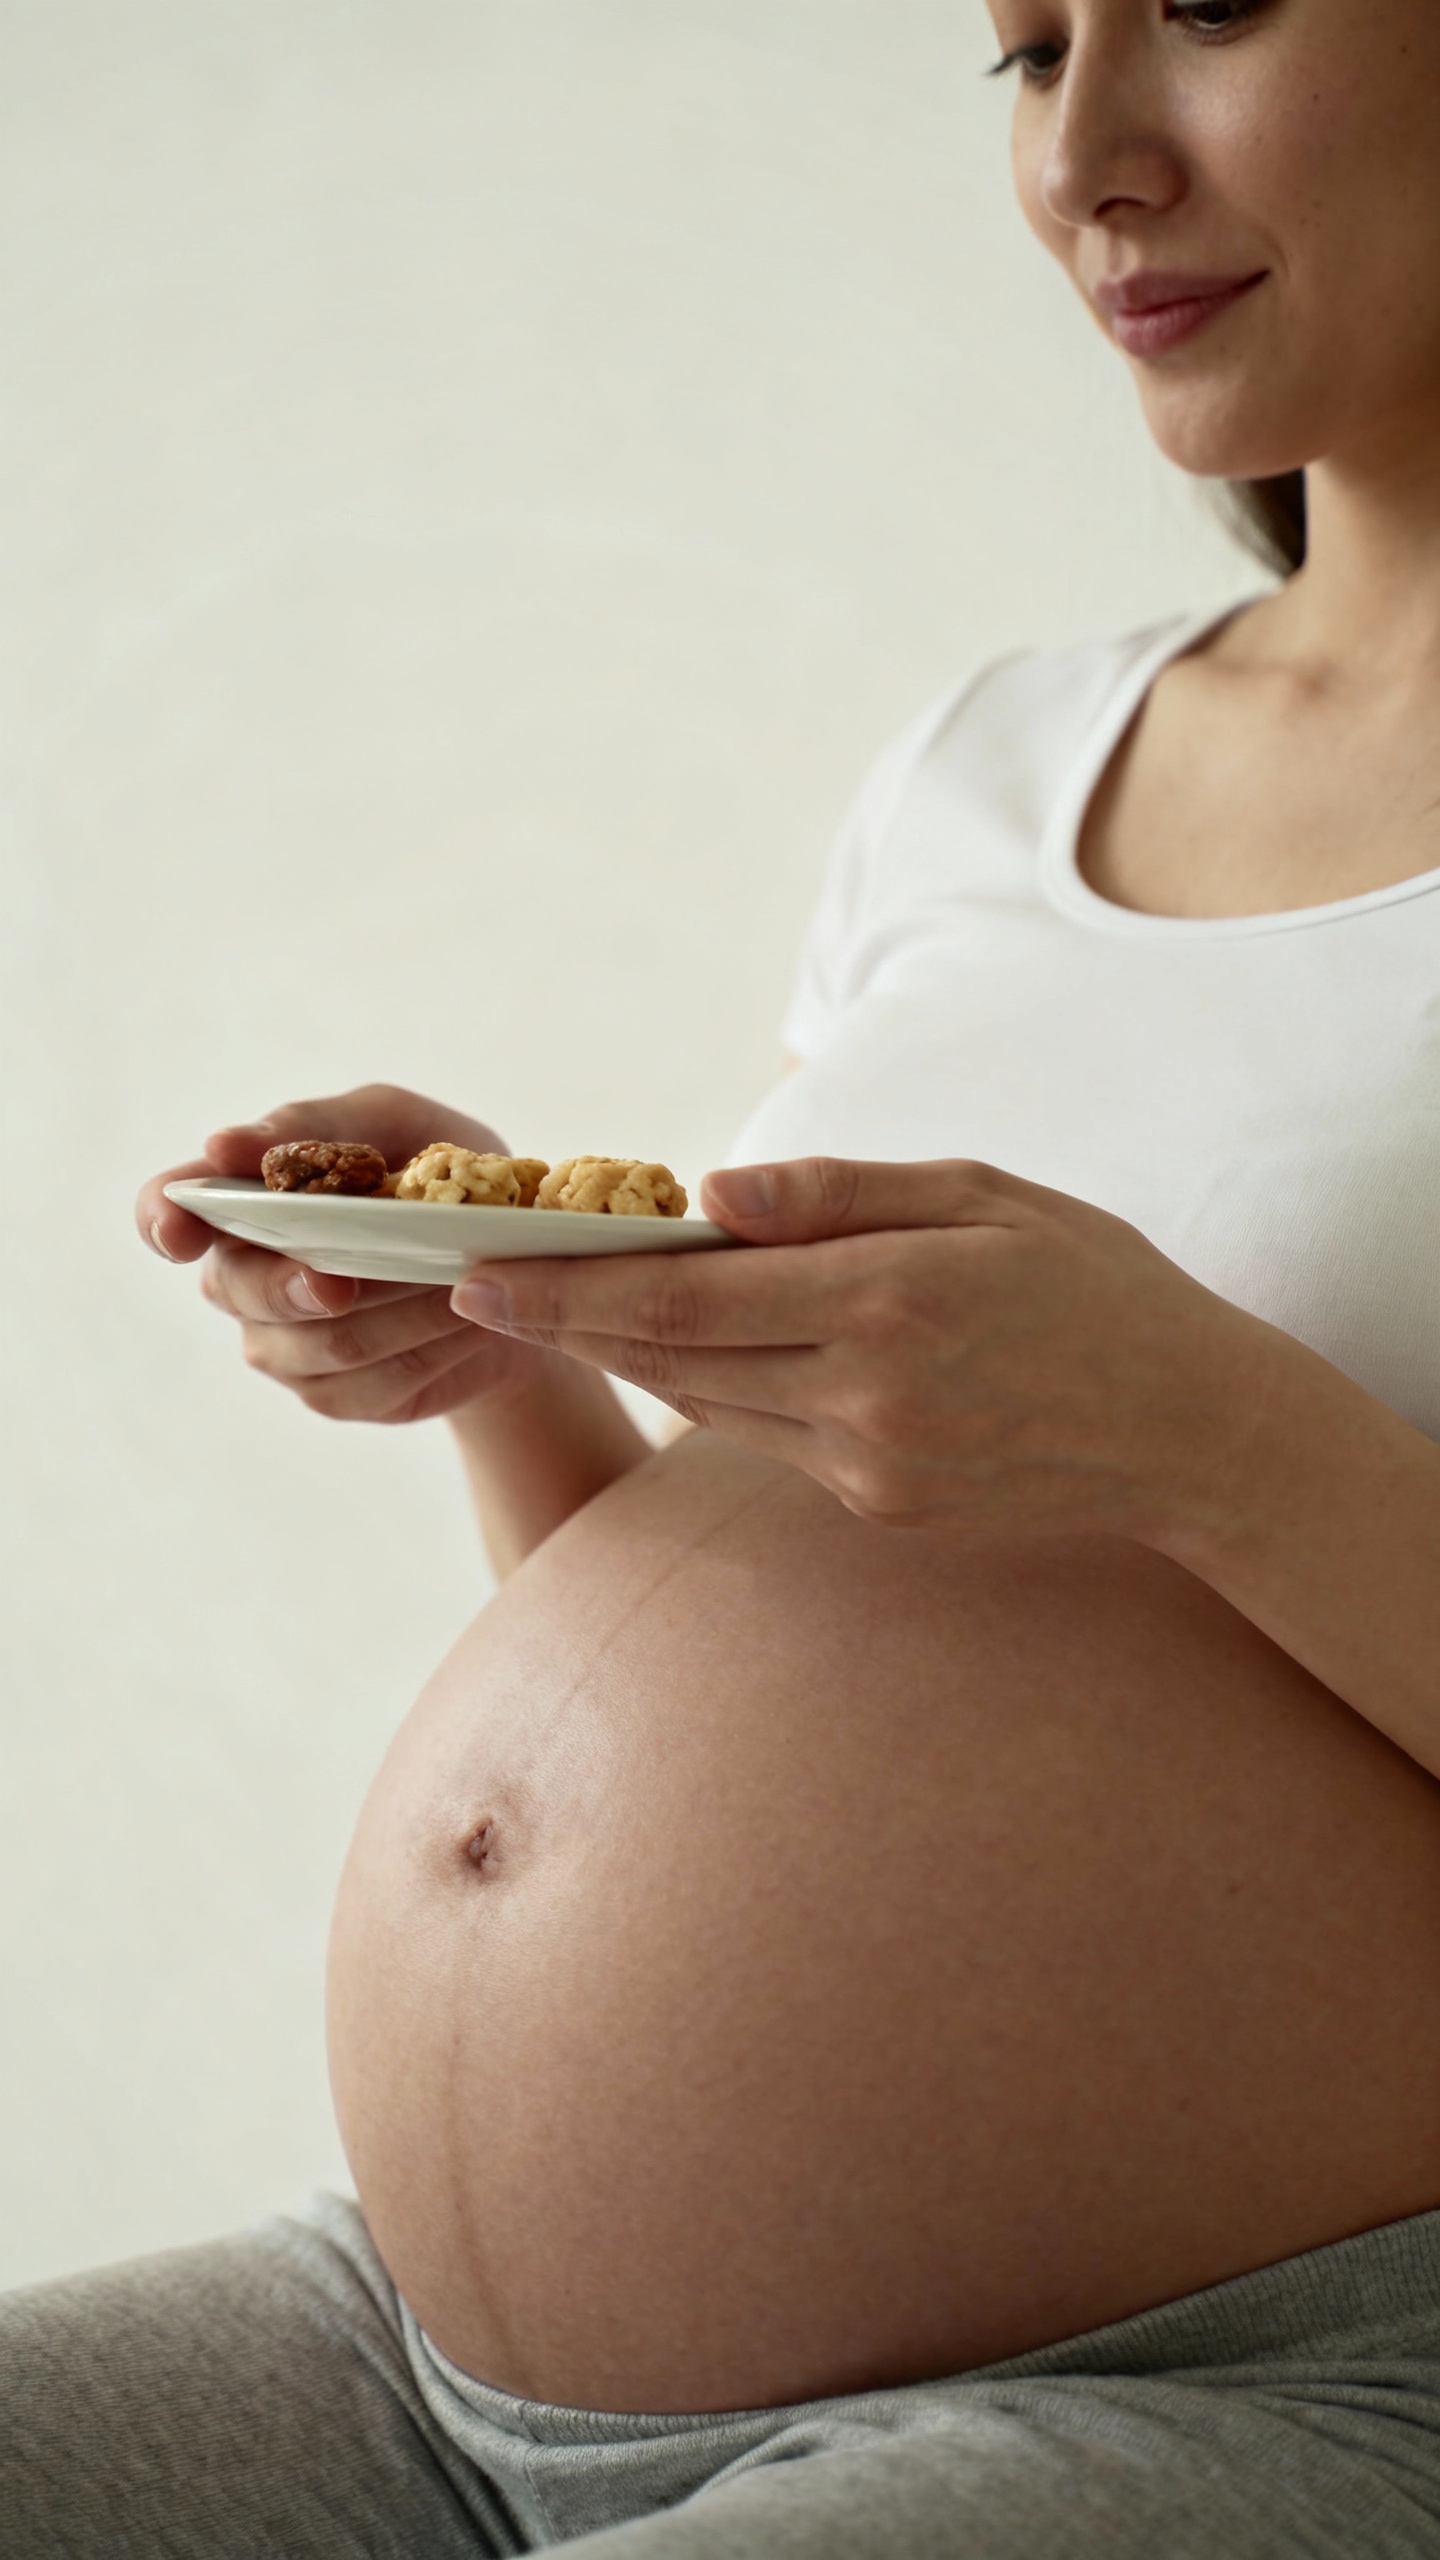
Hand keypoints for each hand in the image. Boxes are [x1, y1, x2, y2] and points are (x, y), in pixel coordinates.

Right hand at [136, 1083, 547, 1425]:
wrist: (514, 1263)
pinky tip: (469, 1319)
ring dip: (400, 1307)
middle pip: (245, 1291)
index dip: (164, 1221)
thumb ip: (310, 1127)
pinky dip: (433, 1346)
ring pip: (326, 1341)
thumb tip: (224, 1145)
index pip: (166, 1211)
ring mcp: (285, 1348)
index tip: (180, 1232)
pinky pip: (379, 1380)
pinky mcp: (338, 1396)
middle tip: (339, 1280)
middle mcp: (245, 1281)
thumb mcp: (387, 1122)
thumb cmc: (430, 1174)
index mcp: (241, 1204)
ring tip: (458, 1277)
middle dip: (297, 1283)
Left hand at [450, 1155, 1271, 1539]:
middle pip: (673, 1360)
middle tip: (473, 1279)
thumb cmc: (1094, 1285)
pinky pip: (767, 1439)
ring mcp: (870, 1468)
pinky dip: (713, 1390)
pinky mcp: (880, 1508)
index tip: (477, 1267)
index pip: (685, 1299)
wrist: (1189, 1431)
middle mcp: (866, 1398)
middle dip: (567, 1319)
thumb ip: (839, 1194)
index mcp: (889, 1301)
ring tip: (552, 1304)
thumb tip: (708, 1193)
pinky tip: (681, 1350)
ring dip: (628, 1357)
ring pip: (709, 1406)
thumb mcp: (985, 1195)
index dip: (568, 1287)